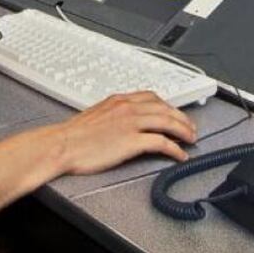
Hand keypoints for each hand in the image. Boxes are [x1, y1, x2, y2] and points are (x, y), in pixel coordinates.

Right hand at [51, 92, 196, 174]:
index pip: (152, 97)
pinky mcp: (131, 141)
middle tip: (190, 128)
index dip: (168, 105)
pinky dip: (175, 149)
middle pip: (165, 108)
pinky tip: (180, 155)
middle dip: (182, 118)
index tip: (175, 113)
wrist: (62, 145)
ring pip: (167, 122)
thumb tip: (122, 122)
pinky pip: (161, 143)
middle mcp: (128, 108)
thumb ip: (113, 114)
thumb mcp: (96, 115)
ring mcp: (131, 124)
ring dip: (183, 131)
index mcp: (119, 100)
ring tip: (191, 140)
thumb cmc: (73, 135)